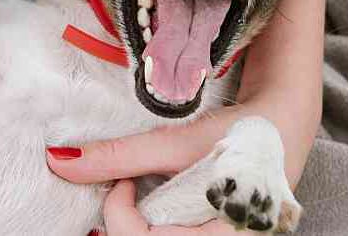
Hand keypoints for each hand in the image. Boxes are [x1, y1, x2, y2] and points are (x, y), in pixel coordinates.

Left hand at [47, 107, 249, 234]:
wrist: (286, 123)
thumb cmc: (244, 134)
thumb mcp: (180, 144)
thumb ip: (120, 156)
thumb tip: (60, 161)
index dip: (118, 211)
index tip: (121, 180)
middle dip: (124, 221)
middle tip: (128, 187)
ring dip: (137, 223)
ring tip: (142, 193)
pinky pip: (171, 235)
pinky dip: (152, 223)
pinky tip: (156, 202)